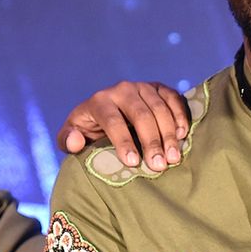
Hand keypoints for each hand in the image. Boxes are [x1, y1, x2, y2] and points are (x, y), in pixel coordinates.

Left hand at [57, 81, 188, 170]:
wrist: (105, 113)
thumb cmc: (88, 130)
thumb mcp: (71, 137)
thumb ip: (67, 140)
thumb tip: (76, 141)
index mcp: (99, 101)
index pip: (112, 120)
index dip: (123, 142)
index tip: (133, 162)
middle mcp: (121, 89)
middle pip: (140, 115)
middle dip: (151, 141)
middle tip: (160, 165)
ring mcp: (142, 86)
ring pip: (159, 108)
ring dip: (169, 134)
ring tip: (173, 158)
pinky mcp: (159, 88)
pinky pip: (173, 98)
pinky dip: (180, 115)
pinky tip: (183, 135)